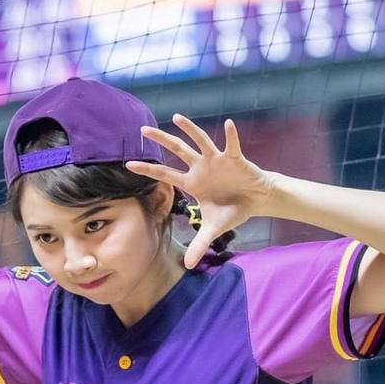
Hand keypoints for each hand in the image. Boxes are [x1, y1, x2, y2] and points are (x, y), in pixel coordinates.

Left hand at [125, 115, 276, 269]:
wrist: (256, 200)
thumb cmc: (231, 210)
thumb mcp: (213, 229)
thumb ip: (199, 244)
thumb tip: (189, 266)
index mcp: (192, 182)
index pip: (165, 175)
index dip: (148, 170)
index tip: (128, 164)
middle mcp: (201, 167)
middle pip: (177, 150)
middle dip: (161, 140)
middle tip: (142, 130)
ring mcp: (217, 161)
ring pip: (200, 141)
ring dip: (190, 129)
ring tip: (177, 117)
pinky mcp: (235, 158)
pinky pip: (232, 145)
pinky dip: (231, 135)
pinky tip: (228, 123)